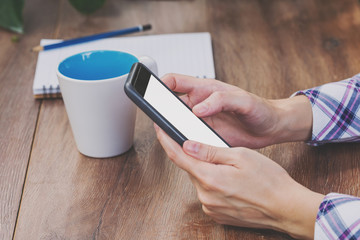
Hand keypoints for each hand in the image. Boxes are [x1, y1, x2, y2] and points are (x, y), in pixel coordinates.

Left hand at [154, 125, 323, 238]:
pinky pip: (207, 193)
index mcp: (209, 178)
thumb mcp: (241, 156)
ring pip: (200, 180)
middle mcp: (205, 195)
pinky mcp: (216, 214)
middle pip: (191, 168)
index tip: (159, 129)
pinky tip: (230, 181)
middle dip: (196, 155)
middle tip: (214, 148)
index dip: (166, 140)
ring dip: (207, 170)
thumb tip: (187, 145)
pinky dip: (213, 183)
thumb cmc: (269, 181)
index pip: (178, 156)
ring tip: (229, 167)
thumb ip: (210, 151)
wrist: (285, 208)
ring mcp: (210, 207)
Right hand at [161, 74, 311, 147]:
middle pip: (172, 104)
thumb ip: (220, 100)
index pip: (176, 81)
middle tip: (160, 119)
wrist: (271, 128)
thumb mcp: (243, 100)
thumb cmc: (260, 109)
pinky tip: (187, 147)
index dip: (161, 83)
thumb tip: (198, 108)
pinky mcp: (206, 136)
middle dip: (162, 110)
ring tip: (172, 135)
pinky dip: (184, 142)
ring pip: (178, 123)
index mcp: (205, 89)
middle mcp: (200, 105)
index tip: (154, 91)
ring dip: (172, 128)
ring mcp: (202, 121)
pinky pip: (189, 138)